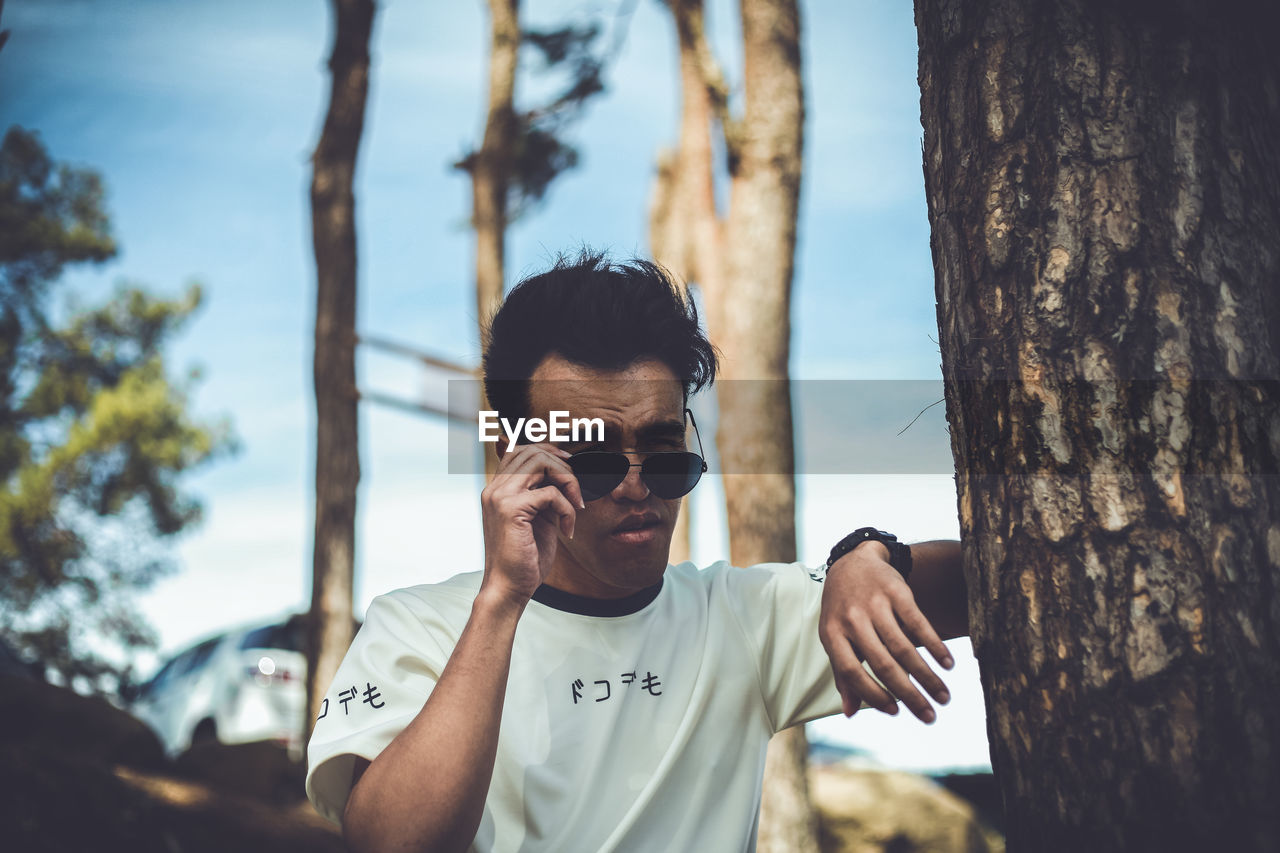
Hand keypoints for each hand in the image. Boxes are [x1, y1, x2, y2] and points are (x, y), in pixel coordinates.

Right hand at [480, 443, 584, 605]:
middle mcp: (495, 488)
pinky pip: (550, 493)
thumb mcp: (538, 518)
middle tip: (577, 491)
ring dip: (568, 481)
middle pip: (533, 451)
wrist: (508, 588)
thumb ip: (544, 494)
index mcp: (497, 489)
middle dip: (563, 466)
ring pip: (541, 463)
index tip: (571, 468)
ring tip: (576, 505)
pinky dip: (567, 510)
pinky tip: (568, 530)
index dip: (549, 453)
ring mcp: (500, 496)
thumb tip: (565, 472)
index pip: (520, 450)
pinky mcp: (511, 510)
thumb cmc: (524, 558)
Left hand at [818, 541, 954, 722]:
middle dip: (909, 695)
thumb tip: (850, 713)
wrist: (853, 562)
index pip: (851, 671)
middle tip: (929, 717)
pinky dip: (934, 646)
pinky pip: (918, 623)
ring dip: (927, 676)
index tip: (895, 712)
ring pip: (903, 648)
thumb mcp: (834, 636)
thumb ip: (842, 673)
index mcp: (832, 634)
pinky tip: (947, 664)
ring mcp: (874, 604)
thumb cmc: (843, 610)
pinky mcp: (896, 592)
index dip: (873, 694)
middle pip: (883, 664)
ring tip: (943, 697)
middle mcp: (852, 619)